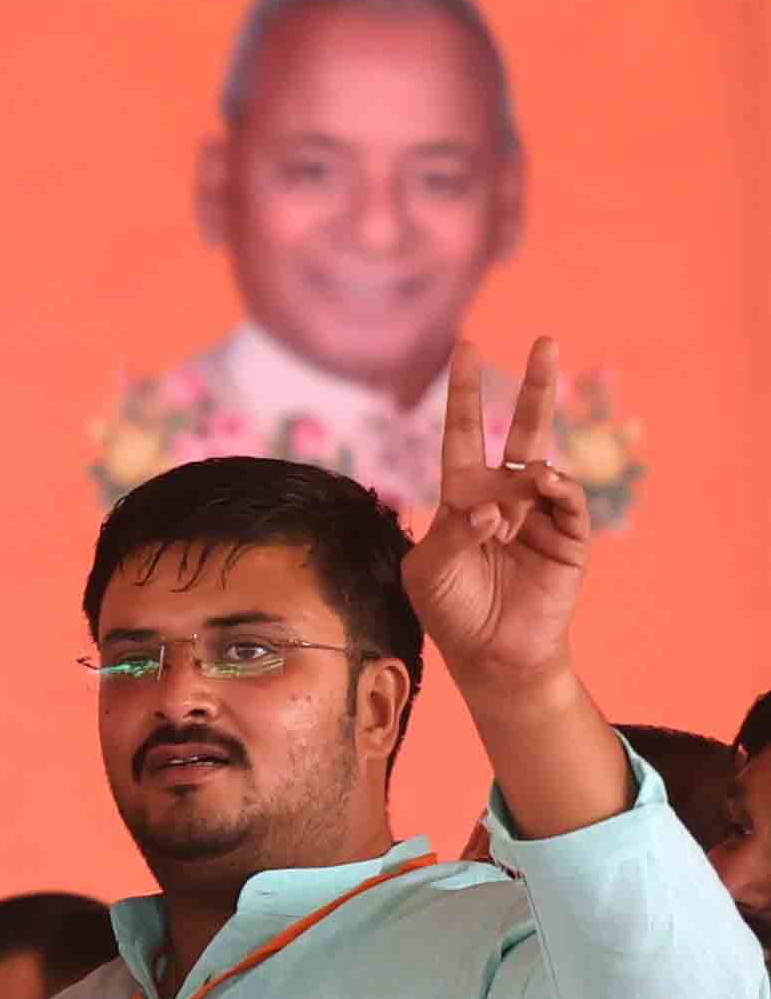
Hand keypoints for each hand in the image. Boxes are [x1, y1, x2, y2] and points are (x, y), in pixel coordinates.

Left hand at [411, 339, 600, 701]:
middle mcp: (505, 496)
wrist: (491, 656)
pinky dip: (558, 488)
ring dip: (533, 466)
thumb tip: (491, 507)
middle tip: (546, 341)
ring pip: (546, 464)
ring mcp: (540, 513)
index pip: (462, 434)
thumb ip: (453, 533)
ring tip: (524, 485)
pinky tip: (544, 484)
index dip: (464, 394)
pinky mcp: (569, 537)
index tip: (466, 348)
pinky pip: (568, 501)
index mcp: (463, 497)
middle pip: (521, 430)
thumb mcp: (429, 570)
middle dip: (534, 388)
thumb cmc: (451, 612)